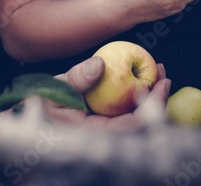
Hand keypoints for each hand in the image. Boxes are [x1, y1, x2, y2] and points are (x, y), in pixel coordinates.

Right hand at [43, 56, 170, 129]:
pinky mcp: (108, 120)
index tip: (161, 84)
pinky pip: (128, 110)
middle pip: (141, 123)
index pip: (132, 126)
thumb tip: (100, 65)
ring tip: (157, 72)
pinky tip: (143, 78)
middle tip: (164, 75)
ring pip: (138, 117)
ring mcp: (108, 128)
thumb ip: (77, 78)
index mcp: (96, 134)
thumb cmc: (43, 104)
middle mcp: (106, 136)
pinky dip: (138, 94)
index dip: (151, 107)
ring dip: (151, 96)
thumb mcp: (56, 89)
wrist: (36, 113)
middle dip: (158, 100)